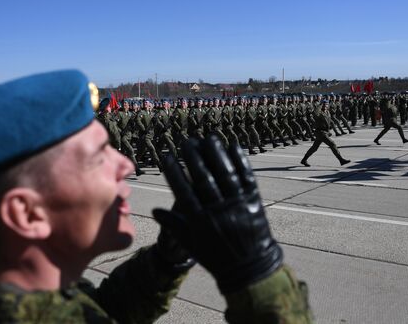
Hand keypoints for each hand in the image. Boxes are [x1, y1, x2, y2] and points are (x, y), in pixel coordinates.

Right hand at [153, 135, 282, 293]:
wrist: (249, 268)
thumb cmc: (216, 256)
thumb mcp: (192, 244)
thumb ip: (173, 226)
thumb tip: (154, 211)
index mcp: (200, 220)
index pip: (183, 190)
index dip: (174, 172)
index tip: (167, 155)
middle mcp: (218, 210)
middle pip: (203, 178)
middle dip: (194, 158)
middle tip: (186, 142)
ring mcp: (237, 204)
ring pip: (225, 174)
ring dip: (216, 154)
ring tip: (208, 138)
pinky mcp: (253, 202)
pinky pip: (246, 178)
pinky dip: (240, 161)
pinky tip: (234, 147)